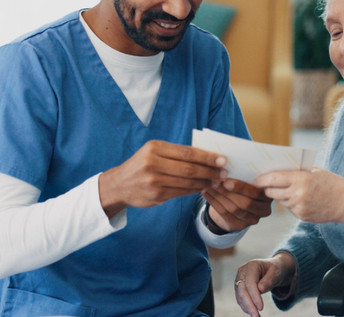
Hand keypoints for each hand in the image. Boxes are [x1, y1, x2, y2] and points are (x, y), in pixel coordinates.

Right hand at [98, 140, 226, 216]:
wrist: (119, 184)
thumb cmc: (142, 165)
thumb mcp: (154, 152)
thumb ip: (177, 153)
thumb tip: (207, 155)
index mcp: (155, 148)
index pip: (187, 152)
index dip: (207, 157)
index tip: (222, 159)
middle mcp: (153, 163)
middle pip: (189, 168)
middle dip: (210, 171)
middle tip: (223, 173)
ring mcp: (154, 181)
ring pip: (187, 182)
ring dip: (205, 182)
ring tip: (216, 181)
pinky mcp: (156, 195)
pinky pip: (181, 192)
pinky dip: (194, 190)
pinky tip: (203, 188)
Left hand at [202, 179, 272, 232]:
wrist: (237, 204)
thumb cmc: (244, 186)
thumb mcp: (249, 179)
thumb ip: (245, 174)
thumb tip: (228, 164)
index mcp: (269, 196)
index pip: (257, 193)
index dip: (242, 187)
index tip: (227, 179)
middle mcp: (264, 209)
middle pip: (245, 203)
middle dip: (228, 192)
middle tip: (215, 181)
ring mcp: (253, 219)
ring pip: (233, 208)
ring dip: (219, 195)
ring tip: (209, 184)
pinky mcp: (240, 225)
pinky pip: (224, 213)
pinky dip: (214, 202)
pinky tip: (207, 192)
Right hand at [235, 252, 295, 316]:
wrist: (272, 269)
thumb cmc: (275, 269)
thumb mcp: (276, 272)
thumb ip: (269, 280)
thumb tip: (260, 289)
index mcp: (252, 265)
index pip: (250, 283)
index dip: (255, 296)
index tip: (261, 307)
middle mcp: (243, 271)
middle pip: (242, 290)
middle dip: (249, 304)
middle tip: (256, 316)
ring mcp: (239, 279)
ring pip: (240, 296)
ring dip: (247, 307)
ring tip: (256, 316)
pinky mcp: (239, 287)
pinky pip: (240, 299)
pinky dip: (246, 307)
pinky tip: (253, 312)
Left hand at [253, 168, 343, 230]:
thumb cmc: (332, 183)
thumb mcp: (315, 171)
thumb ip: (297, 172)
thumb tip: (277, 170)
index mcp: (301, 179)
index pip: (274, 179)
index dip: (262, 179)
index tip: (256, 179)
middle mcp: (298, 194)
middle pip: (272, 192)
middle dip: (267, 189)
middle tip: (263, 185)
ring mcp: (300, 207)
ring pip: (280, 201)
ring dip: (279, 196)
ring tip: (285, 190)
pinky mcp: (302, 216)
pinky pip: (290, 208)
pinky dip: (290, 203)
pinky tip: (299, 199)